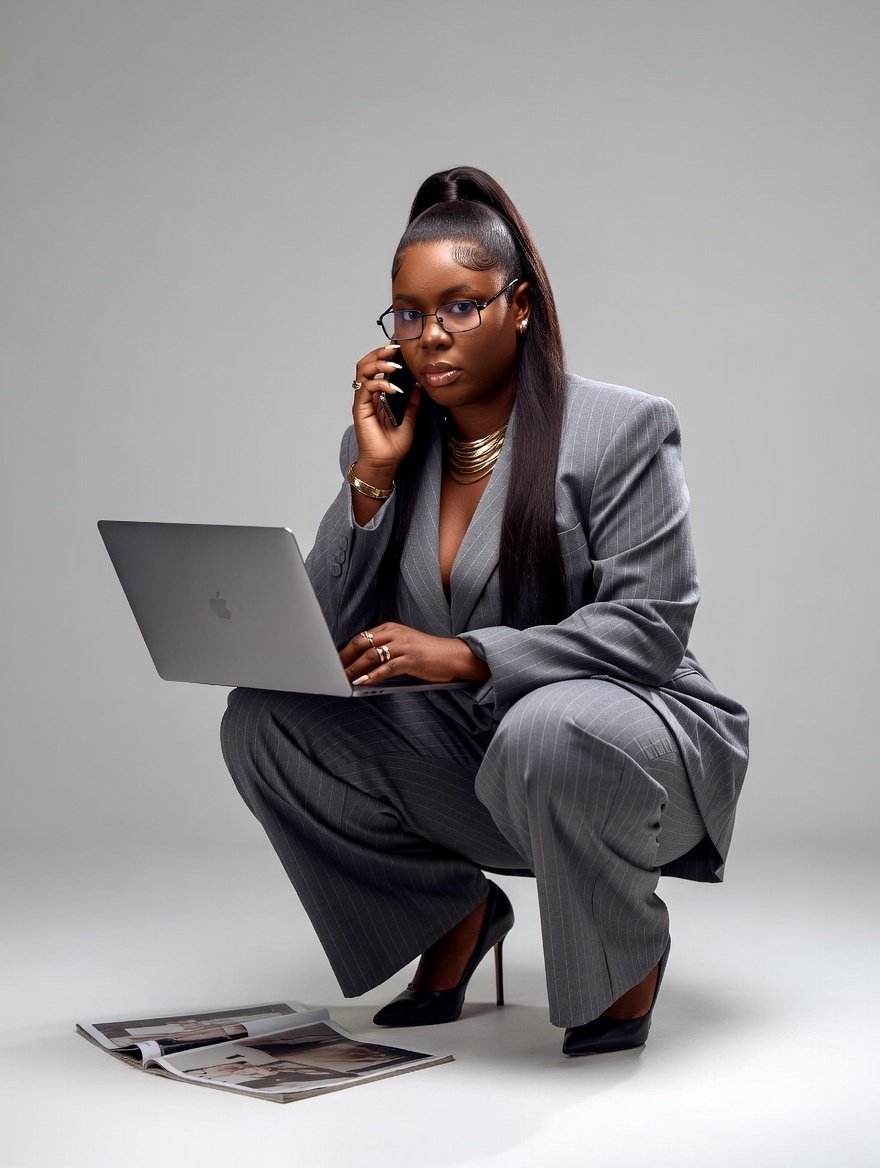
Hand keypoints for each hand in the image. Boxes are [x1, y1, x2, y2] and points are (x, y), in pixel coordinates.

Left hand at [340, 624, 490, 685]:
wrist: (453, 656)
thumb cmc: (426, 654)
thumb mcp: (402, 645)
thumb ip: (384, 649)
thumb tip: (361, 664)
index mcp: (390, 628)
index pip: (361, 637)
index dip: (345, 650)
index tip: (334, 662)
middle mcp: (395, 634)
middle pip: (362, 644)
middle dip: (345, 659)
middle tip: (334, 672)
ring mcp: (403, 646)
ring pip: (371, 656)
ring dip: (355, 669)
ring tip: (344, 680)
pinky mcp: (410, 659)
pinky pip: (386, 668)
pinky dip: (372, 676)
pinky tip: (363, 682)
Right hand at [351, 344, 421, 477]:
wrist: (385, 464)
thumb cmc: (393, 447)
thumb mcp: (410, 420)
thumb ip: (413, 403)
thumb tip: (420, 386)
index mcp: (377, 397)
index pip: (376, 369)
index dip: (385, 356)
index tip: (399, 349)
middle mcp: (367, 396)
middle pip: (365, 364)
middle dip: (379, 353)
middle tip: (394, 348)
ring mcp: (362, 402)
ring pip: (362, 372)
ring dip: (378, 364)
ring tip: (394, 365)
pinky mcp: (360, 409)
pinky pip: (367, 388)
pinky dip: (381, 384)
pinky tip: (394, 388)